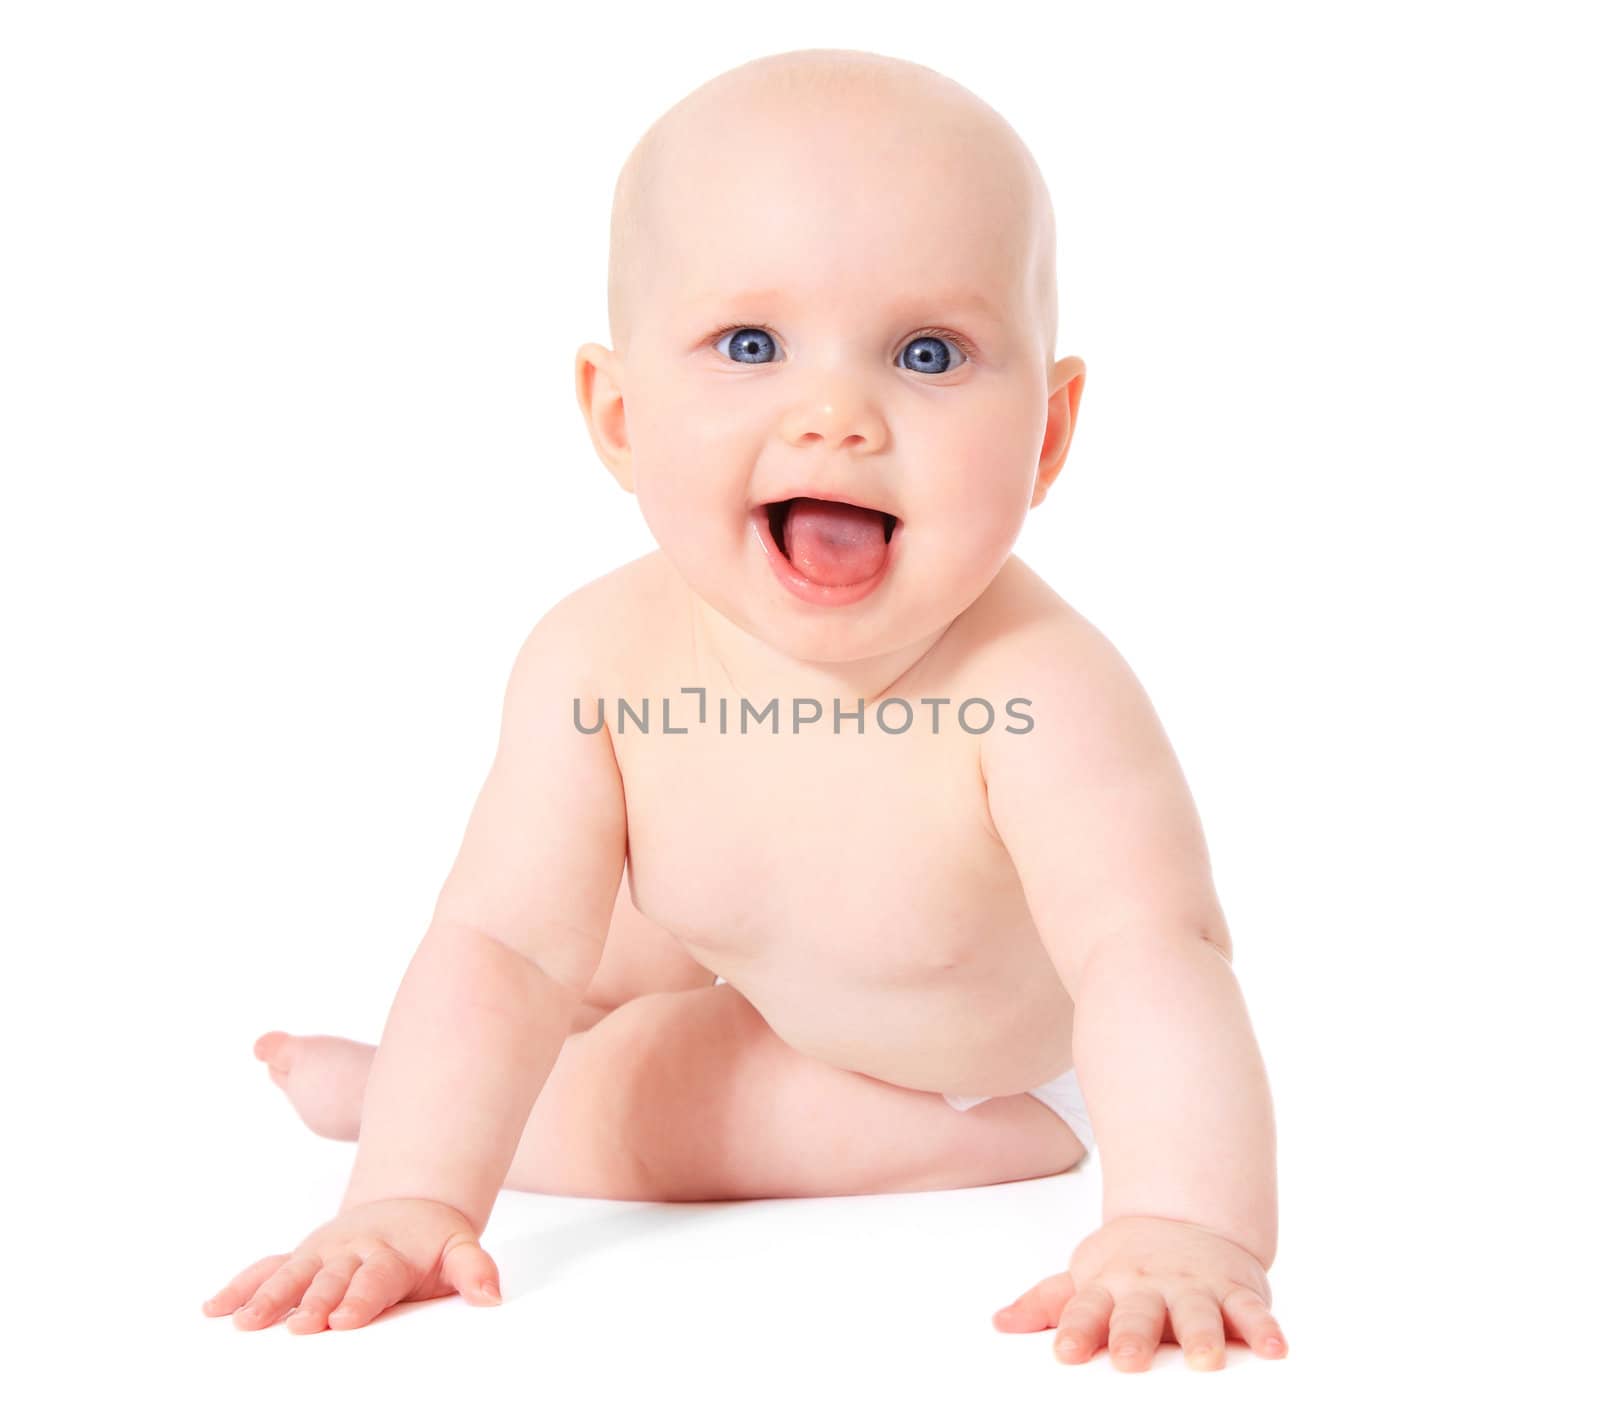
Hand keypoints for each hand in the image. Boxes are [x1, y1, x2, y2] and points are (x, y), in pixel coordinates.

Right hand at [201, 1198, 502, 1332]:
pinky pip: (267, 1268)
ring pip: (291, 1273)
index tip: (344, 1320)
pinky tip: (215, 1309)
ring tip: (244, 1322)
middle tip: (297, 1326)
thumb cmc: (433, 1241)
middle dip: (313, 1302)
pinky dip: (241, 1286)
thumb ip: (475, 1271)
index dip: (359, 1299)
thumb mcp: (461, 1248)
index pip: (374, 1279)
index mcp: (389, 1254)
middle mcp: (350, 1251)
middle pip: (329, 1278)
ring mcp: (322, 1252)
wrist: (410, 1204)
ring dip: (268, 1297)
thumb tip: (492, 1298)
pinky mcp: (302, 1257)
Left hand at [992, 1215, 1286, 1370]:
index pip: (1086, 1309)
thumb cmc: (1129, 1264)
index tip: (1066, 1354)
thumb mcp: (1085, 1278)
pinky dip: (1265, 1328)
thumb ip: (1048, 1304)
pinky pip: (1252, 1310)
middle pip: (1138, 1313)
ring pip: (1197, 1312)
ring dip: (1200, 1335)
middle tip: (1128, 1360)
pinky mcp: (1234, 1289)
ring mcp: (1193, 1286)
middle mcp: (1150, 1286)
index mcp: (1108, 1286)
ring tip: (1205, 1361)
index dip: (1075, 1330)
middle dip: (1132, 1335)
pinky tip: (1275, 1350)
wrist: (1185, 1218)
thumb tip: (1000, 1324)